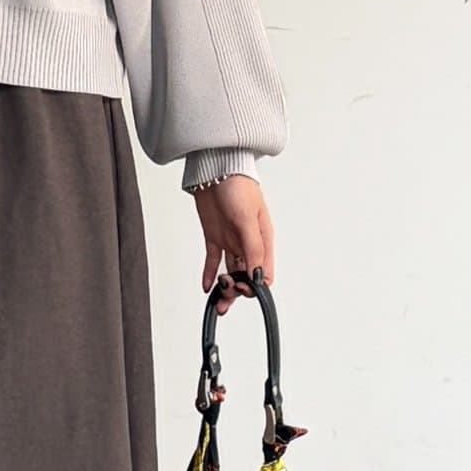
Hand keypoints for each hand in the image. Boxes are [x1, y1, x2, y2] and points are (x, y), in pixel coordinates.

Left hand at [194, 175, 274, 315]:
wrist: (215, 169)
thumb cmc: (237, 186)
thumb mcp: (247, 219)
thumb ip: (253, 248)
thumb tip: (258, 276)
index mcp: (263, 239)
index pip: (264, 272)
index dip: (255, 286)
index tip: (243, 290)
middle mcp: (248, 242)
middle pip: (246, 275)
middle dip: (238, 290)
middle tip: (226, 295)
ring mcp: (231, 240)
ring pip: (230, 271)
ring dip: (225, 288)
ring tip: (217, 302)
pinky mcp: (214, 236)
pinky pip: (213, 260)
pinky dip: (209, 274)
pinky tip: (206, 287)